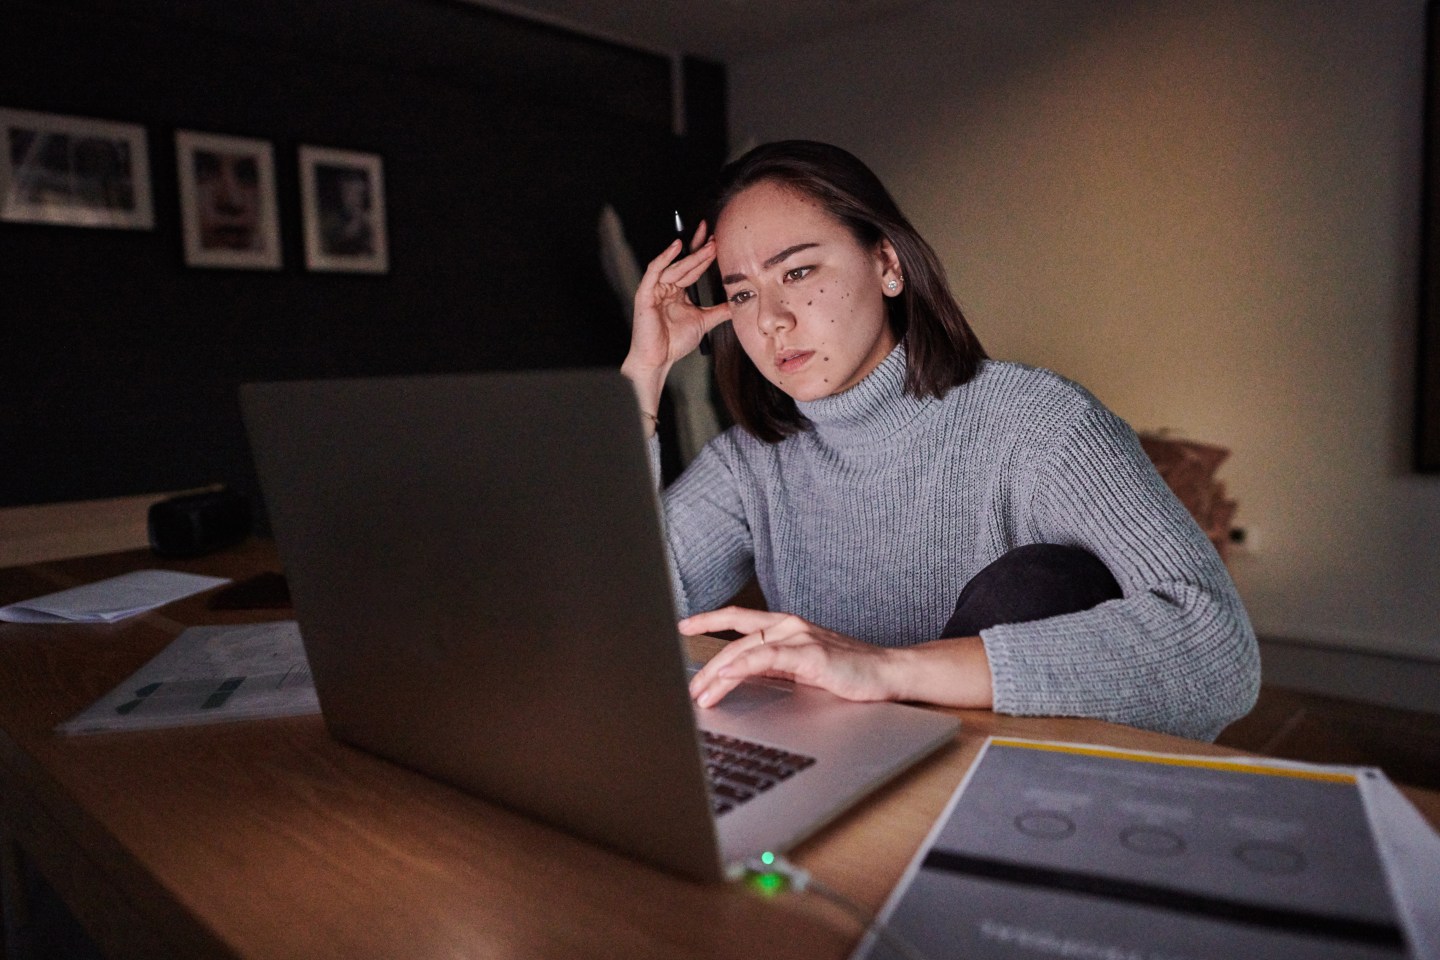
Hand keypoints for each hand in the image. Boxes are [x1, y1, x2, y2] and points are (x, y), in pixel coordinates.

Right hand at [621, 222, 731, 416]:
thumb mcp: (704, 321)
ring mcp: (655, 289)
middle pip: (685, 263)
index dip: (704, 253)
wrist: (658, 359)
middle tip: (716, 236)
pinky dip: (664, 258)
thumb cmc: (674, 341)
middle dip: (700, 248)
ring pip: (675, 267)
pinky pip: (654, 271)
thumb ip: (720, 310)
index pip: (693, 267)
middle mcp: (666, 286)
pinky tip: (676, 247)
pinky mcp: (645, 293)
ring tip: (707, 245)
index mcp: (678, 290)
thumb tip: (738, 302)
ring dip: (691, 255)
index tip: (718, 241)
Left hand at [680, 607, 996, 709]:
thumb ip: (775, 667)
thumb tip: (740, 679)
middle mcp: (790, 626)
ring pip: (746, 650)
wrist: (888, 674)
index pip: (739, 619)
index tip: (683, 625)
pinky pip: (768, 657)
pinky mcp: (811, 654)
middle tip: (689, 691)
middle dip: (709, 668)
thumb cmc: (849, 674)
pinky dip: (743, 667)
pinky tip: (727, 678)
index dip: (709, 618)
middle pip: (736, 642)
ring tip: (701, 695)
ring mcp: (800, 637)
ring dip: (718, 674)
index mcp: (786, 627)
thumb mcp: (803, 669)